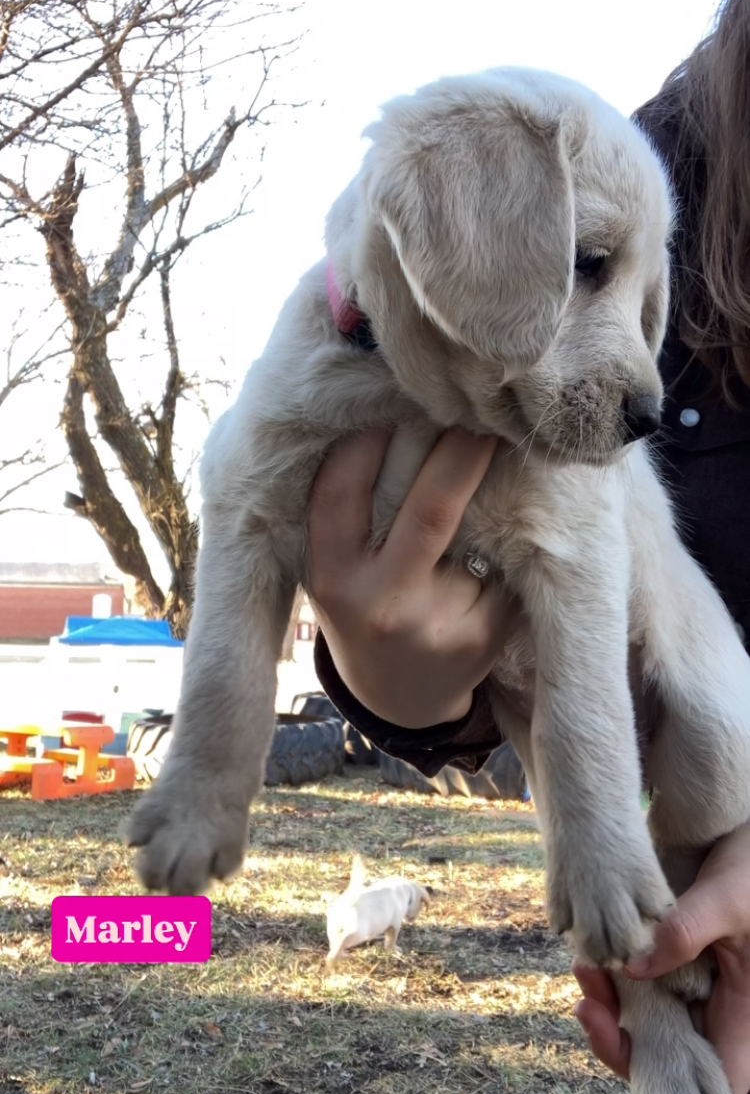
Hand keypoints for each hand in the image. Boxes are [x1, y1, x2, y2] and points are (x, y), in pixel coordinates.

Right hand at [307, 427, 520, 727]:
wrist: (398, 698)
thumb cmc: (364, 606)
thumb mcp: (336, 568)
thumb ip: (351, 512)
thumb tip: (391, 413)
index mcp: (329, 577)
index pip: (341, 492)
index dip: (368, 438)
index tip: (396, 395)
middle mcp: (377, 603)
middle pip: (432, 508)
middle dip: (462, 449)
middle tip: (482, 408)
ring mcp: (432, 625)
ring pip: (475, 535)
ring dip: (488, 503)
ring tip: (488, 487)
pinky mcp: (479, 639)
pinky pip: (503, 567)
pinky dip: (506, 547)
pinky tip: (501, 550)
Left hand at [573, 823, 749, 1093]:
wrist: (747, 838)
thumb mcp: (730, 898)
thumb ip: (689, 931)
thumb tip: (635, 966)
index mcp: (745, 1017)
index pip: (721, 1092)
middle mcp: (719, 1014)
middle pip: (670, 1064)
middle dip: (625, 1049)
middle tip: (588, 1009)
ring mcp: (696, 993)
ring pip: (649, 1028)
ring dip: (612, 1013)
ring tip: (584, 968)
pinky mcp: (677, 968)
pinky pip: (641, 993)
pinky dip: (615, 986)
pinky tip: (591, 961)